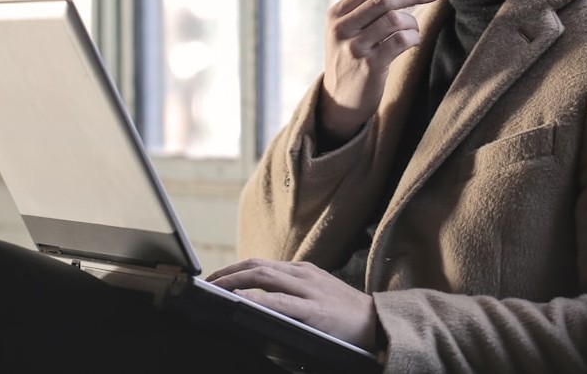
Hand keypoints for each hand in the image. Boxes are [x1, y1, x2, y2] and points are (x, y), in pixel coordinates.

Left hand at [207, 259, 378, 350]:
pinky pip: (281, 302)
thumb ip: (292, 291)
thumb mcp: (318, 292)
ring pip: (264, 278)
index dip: (234, 268)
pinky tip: (242, 302)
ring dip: (235, 282)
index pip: (260, 263)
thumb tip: (260, 297)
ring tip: (215, 290)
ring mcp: (310, 290)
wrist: (379, 323)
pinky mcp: (315, 310)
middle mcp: (303, 275)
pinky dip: (258, 299)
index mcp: (302, 271)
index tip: (215, 277)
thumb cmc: (346, 312)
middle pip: (257, 266)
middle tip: (207, 284)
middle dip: (228, 273)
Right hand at [319, 0, 439, 141]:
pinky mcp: (369, 66)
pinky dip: (413, 38)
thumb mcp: (347, 31)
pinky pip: (401, 41)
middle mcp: (342, 28)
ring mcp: (354, 47)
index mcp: (337, 14)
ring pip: (395, 19)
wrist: (339, 100)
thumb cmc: (351, 59)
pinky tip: (412, 42)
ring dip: (413, 22)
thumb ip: (365, 9)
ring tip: (414, 30)